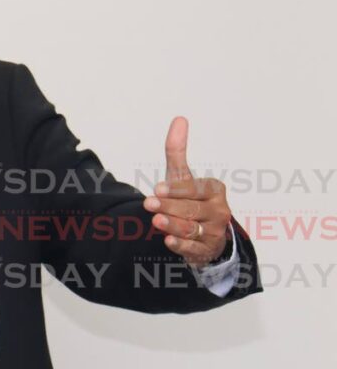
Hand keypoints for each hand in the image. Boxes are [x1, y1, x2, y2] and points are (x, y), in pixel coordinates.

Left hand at [142, 116, 231, 266]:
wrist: (207, 233)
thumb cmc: (191, 199)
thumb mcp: (183, 176)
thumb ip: (177, 152)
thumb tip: (179, 119)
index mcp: (214, 190)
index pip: (195, 188)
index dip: (176, 189)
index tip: (158, 188)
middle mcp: (218, 211)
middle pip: (191, 208)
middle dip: (169, 206)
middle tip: (149, 203)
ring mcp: (214, 232)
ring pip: (192, 228)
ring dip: (173, 225)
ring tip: (156, 221)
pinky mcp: (206, 249)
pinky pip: (194, 248)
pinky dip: (181, 245)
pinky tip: (168, 240)